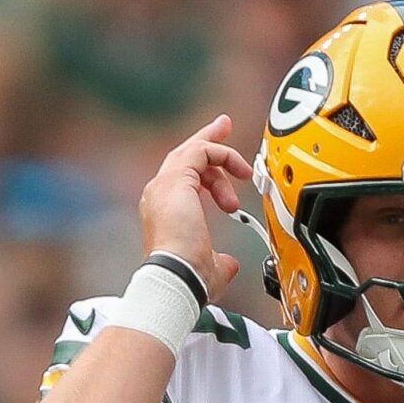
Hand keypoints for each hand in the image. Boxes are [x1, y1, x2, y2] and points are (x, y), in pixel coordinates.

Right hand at [139, 114, 251, 299]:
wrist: (178, 275)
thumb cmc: (188, 276)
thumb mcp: (209, 265)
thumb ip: (219, 259)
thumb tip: (229, 263)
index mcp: (163, 212)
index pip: (183, 178)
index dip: (206, 167)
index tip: (226, 165)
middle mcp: (159, 194)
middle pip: (183, 156)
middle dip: (208, 141)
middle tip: (224, 126)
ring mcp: (164, 185)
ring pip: (192, 151)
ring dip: (222, 155)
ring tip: (244, 168)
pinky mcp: (176, 178)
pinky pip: (201, 152)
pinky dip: (222, 155)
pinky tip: (238, 171)